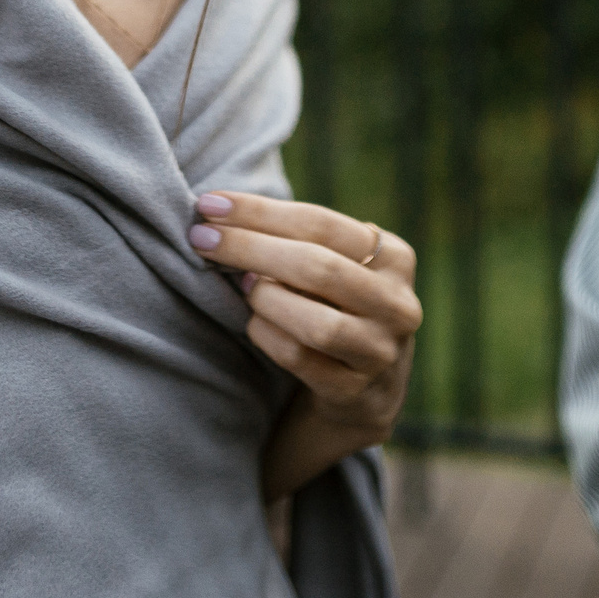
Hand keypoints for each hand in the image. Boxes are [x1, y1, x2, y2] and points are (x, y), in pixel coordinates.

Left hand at [189, 192, 420, 499]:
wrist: (365, 391)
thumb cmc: (334, 308)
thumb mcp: (336, 267)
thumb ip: (296, 240)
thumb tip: (219, 212)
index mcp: (395, 257)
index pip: (321, 224)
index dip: (261, 211)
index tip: (209, 203)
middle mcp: (398, 305)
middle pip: (317, 267)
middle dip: (250, 247)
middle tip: (201, 238)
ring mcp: (381, 353)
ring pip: (316, 322)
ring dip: (266, 298)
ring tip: (241, 285)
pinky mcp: (356, 394)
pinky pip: (300, 359)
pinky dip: (267, 335)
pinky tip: (252, 322)